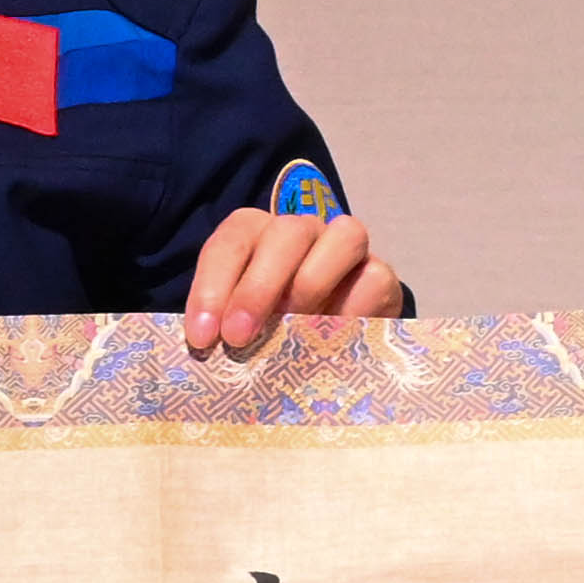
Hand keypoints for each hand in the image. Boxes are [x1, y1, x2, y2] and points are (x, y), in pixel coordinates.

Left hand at [181, 203, 405, 358]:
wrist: (329, 347)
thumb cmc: (270, 333)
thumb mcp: (239, 328)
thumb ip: (223, 328)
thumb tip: (205, 350)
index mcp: (257, 235)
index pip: (231, 243)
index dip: (211, 288)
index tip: (202, 338)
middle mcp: (302, 232)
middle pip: (286, 233)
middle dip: (258, 287)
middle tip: (239, 337)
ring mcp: (346, 248)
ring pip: (344, 235)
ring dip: (312, 283)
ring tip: (294, 329)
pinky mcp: (381, 276)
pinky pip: (374, 278)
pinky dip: (354, 309)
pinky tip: (333, 341)